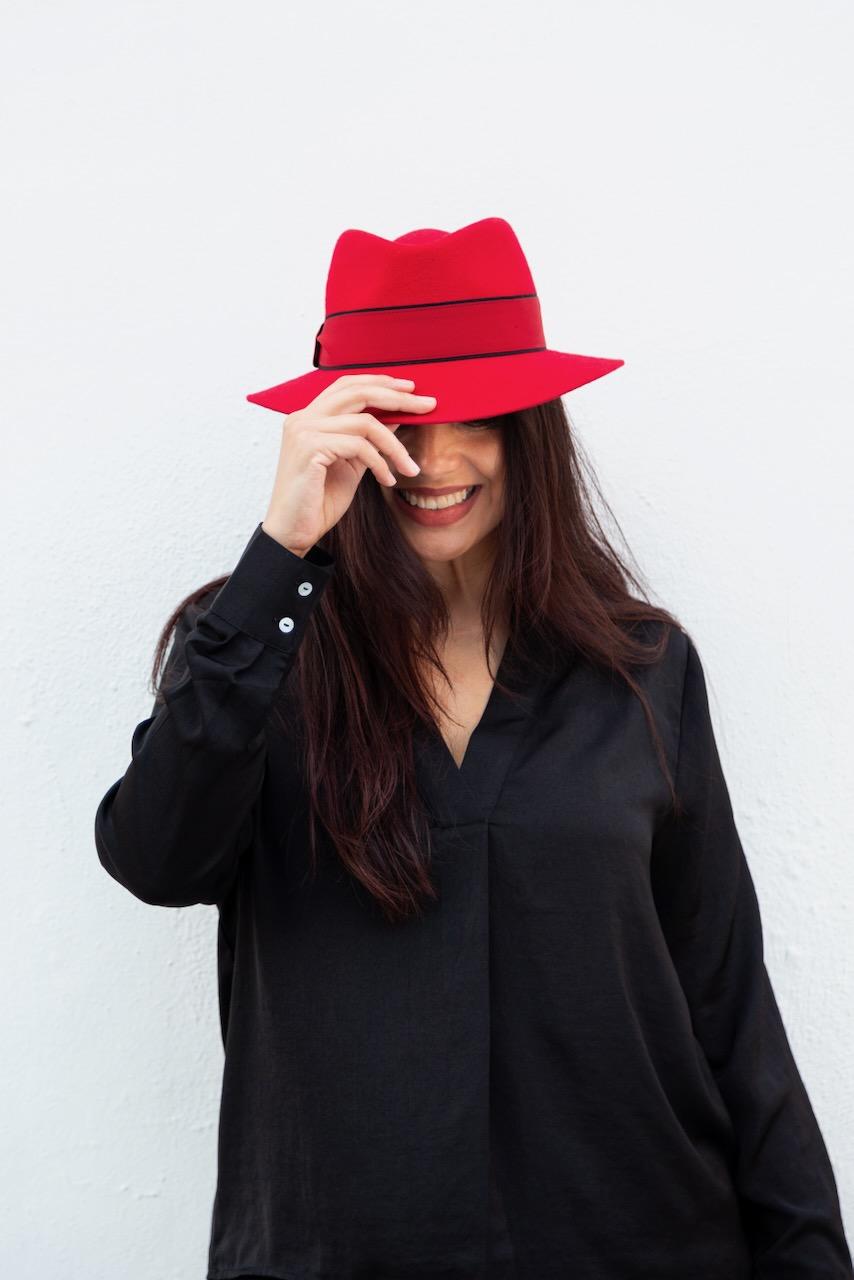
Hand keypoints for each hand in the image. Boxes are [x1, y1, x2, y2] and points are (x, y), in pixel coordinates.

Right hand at [261, 374, 435, 553]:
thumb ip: (369, 438)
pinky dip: (380, 463)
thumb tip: (397, 414)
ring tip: (410, 467)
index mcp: (309, 417)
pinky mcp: (309, 448)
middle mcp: (303, 418)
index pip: (348, 385)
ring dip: (395, 446)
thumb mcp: (353, 462)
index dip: (381, 382)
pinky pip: (359, 446)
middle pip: (358, 393)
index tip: (411, 389)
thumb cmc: (320, 500)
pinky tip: (387, 480)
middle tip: (428, 406)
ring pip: (365, 422)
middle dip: (398, 398)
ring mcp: (304, 431)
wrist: (294, 531)